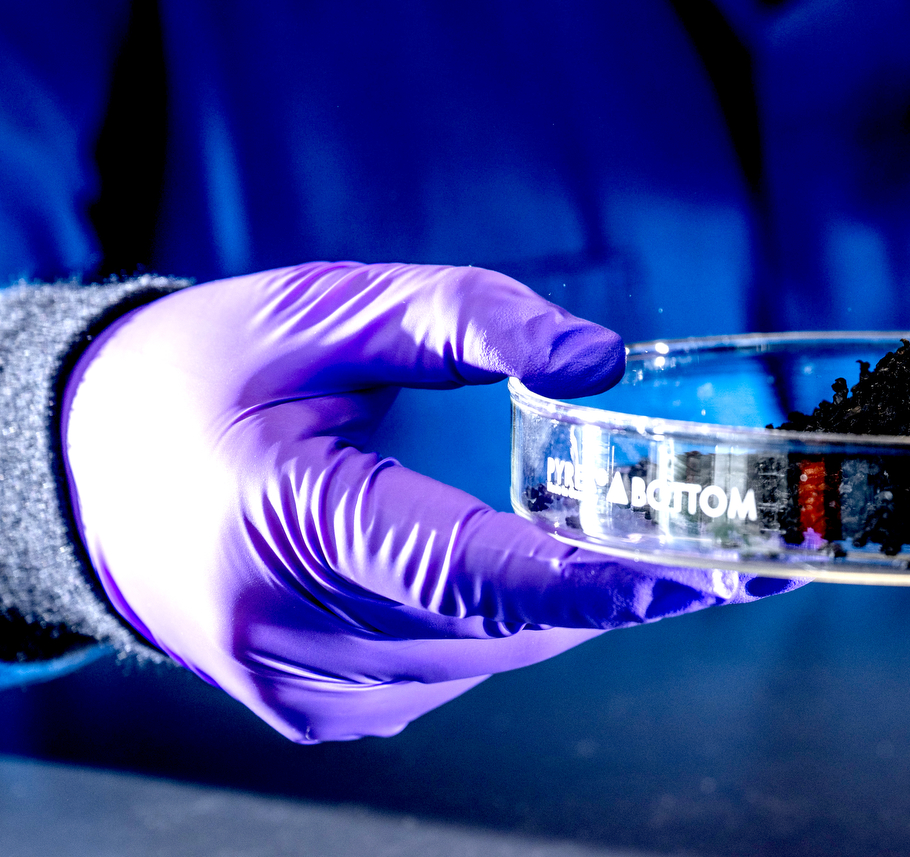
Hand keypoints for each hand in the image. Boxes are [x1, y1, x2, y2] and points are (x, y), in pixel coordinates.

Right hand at [62, 262, 791, 741]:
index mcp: (285, 520)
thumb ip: (468, 318)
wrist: (95, 465)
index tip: (700, 576)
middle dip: (603, 585)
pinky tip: (485, 566)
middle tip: (695, 533)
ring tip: (587, 534)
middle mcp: (286, 630)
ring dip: (550, 603)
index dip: (594, 583)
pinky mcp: (313, 714)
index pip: (469, 570)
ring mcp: (298, 687)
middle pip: (498, 624)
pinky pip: (448, 674)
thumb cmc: (212, 374)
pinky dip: (493, 623)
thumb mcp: (331, 310)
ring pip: (485, 659)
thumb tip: (601, 361)